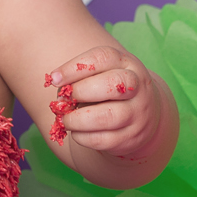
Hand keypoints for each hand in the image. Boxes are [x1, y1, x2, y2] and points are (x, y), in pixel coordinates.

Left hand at [43, 46, 166, 160]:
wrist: (143, 116)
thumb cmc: (109, 91)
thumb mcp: (100, 76)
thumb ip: (79, 80)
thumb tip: (60, 97)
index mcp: (126, 63)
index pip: (102, 58)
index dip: (74, 68)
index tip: (54, 80)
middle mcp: (137, 86)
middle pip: (111, 84)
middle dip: (80, 91)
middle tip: (62, 101)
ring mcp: (137, 113)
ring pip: (107, 116)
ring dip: (77, 120)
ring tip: (65, 120)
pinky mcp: (132, 137)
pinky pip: (103, 139)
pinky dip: (83, 137)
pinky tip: (76, 132)